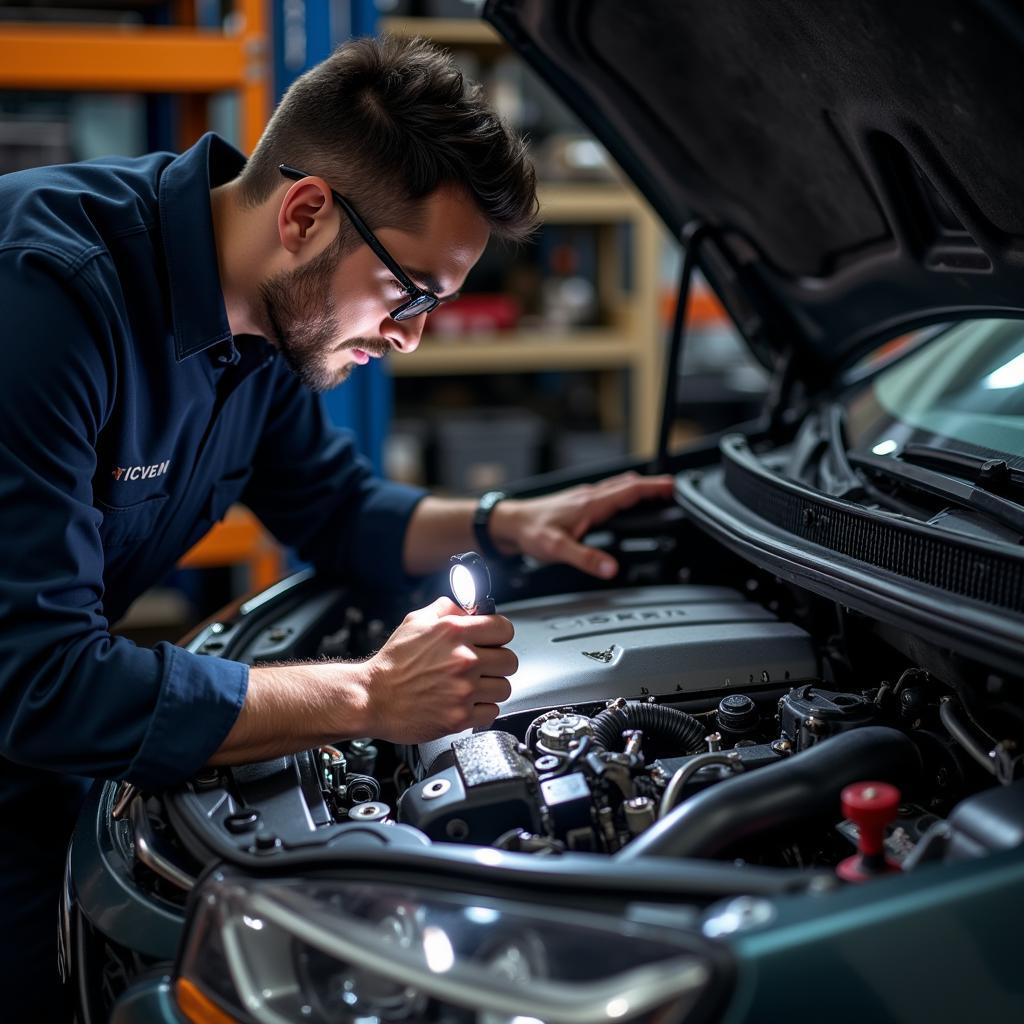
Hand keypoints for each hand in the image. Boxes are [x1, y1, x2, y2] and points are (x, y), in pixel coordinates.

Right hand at [362, 596, 516, 742]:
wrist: (372, 698)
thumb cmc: (392, 662)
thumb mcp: (415, 621)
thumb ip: (446, 609)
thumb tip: (468, 607)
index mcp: (454, 632)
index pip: (504, 629)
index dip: (500, 635)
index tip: (494, 641)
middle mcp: (464, 660)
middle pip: (510, 661)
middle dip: (498, 663)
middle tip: (483, 666)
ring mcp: (463, 690)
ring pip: (504, 688)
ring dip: (491, 687)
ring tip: (472, 686)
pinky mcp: (460, 716)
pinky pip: (492, 711)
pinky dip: (481, 709)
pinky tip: (465, 703)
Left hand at [491, 470, 674, 579]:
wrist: (509, 523)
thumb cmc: (530, 531)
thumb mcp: (557, 549)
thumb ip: (585, 558)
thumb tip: (611, 567)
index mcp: (590, 504)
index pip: (630, 490)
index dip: (654, 488)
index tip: (674, 487)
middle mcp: (589, 496)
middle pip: (628, 485)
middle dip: (653, 485)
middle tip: (674, 490)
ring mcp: (583, 498)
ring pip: (618, 487)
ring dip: (639, 488)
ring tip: (656, 493)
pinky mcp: (578, 503)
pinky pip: (608, 493)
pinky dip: (624, 494)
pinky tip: (623, 502)